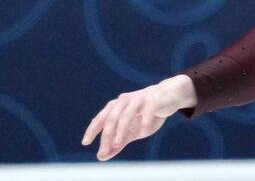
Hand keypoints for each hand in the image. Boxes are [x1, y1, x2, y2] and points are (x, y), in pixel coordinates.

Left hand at [82, 75, 196, 160]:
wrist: (169, 97)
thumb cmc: (146, 114)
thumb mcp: (132, 131)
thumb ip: (118, 143)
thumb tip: (101, 157)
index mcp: (117, 107)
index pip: (102, 118)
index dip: (93, 129)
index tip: (85, 142)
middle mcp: (125, 101)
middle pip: (112, 117)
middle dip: (106, 135)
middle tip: (103, 151)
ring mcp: (139, 99)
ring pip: (126, 114)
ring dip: (120, 130)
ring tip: (117, 143)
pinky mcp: (154, 99)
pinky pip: (147, 110)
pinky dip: (144, 121)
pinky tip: (143, 132)